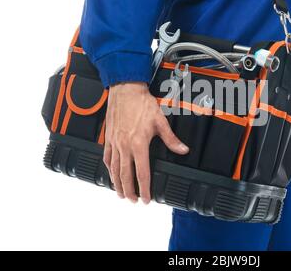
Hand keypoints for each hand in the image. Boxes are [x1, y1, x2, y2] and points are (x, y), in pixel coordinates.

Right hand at [104, 82, 188, 203]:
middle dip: (129, 191)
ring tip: (120, 193)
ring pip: (114, 169)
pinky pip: (107, 157)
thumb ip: (171, 139)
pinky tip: (111, 173)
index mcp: (138, 144)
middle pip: (125, 175)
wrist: (125, 90)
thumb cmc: (142, 104)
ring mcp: (114, 142)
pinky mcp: (108, 138)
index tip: (147, 199)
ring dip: (117, 183)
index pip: (141, 173)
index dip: (144, 188)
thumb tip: (183, 150)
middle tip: (133, 201)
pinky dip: (109, 168)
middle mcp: (124, 146)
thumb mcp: (160, 121)